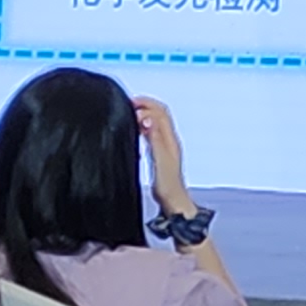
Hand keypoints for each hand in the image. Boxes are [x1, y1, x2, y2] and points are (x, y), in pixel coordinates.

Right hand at [132, 96, 193, 210]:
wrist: (175, 203)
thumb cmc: (168, 187)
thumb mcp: (159, 161)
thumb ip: (154, 139)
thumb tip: (148, 118)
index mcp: (170, 140)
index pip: (161, 112)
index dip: (147, 103)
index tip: (131, 102)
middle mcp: (171, 141)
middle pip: (161, 114)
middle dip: (147, 105)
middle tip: (130, 103)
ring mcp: (167, 148)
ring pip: (158, 123)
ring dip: (146, 113)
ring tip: (132, 111)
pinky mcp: (162, 155)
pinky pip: (155, 133)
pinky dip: (146, 126)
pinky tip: (138, 131)